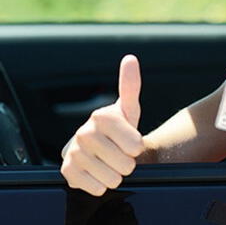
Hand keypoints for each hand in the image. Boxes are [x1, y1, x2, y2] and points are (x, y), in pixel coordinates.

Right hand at [60, 55, 144, 195]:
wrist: (100, 149)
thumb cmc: (119, 129)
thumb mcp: (128, 109)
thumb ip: (130, 86)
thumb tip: (130, 58)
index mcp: (102, 116)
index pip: (136, 146)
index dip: (138, 148)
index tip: (131, 141)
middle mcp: (84, 132)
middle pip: (125, 164)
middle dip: (127, 163)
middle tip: (120, 154)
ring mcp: (74, 153)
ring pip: (112, 179)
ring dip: (116, 175)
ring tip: (109, 163)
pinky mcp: (67, 172)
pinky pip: (96, 188)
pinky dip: (101, 185)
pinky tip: (97, 172)